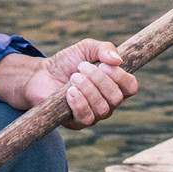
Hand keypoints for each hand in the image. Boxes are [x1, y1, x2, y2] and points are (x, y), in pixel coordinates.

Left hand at [0, 40, 138, 127]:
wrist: (41, 74)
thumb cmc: (67, 62)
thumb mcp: (86, 48)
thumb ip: (104, 48)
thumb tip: (117, 60)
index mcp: (114, 85)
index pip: (131, 87)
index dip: (121, 76)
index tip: (105, 64)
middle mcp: (108, 102)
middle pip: (116, 97)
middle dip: (99, 79)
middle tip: (82, 68)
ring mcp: (94, 114)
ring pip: (102, 108)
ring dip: (87, 89)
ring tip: (73, 77)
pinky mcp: (78, 123)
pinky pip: (86, 117)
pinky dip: (79, 102)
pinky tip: (70, 92)